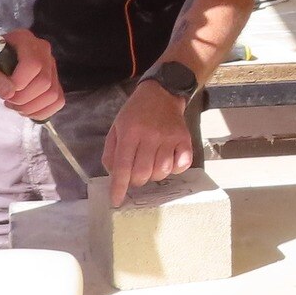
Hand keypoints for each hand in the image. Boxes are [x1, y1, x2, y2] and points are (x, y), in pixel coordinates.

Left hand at [0, 29, 62, 120]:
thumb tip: (9, 92)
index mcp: (24, 40)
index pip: (33, 64)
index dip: (20, 83)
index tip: (3, 91)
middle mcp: (43, 50)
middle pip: (45, 82)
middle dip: (24, 98)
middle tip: (7, 100)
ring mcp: (51, 66)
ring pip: (53, 94)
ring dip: (32, 107)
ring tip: (16, 105)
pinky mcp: (54, 80)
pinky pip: (58, 101)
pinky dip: (42, 111)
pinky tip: (27, 109)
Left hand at [103, 81, 195, 205]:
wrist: (161, 93)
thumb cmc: (135, 112)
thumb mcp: (116, 127)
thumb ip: (111, 152)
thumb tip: (114, 176)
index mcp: (130, 133)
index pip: (123, 167)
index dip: (119, 187)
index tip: (116, 201)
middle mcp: (150, 136)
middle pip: (143, 173)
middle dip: (137, 181)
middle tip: (136, 175)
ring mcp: (169, 138)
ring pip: (162, 171)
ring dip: (155, 175)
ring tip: (151, 166)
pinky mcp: (184, 139)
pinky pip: (182, 165)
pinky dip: (175, 170)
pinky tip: (169, 162)